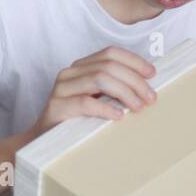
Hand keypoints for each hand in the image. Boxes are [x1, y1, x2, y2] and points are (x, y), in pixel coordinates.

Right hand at [26, 46, 156, 141]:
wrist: (42, 142)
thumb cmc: (75, 121)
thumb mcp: (97, 100)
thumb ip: (113, 90)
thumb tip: (146, 87)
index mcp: (81, 67)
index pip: (111, 53)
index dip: (134, 61)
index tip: (152, 74)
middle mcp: (70, 73)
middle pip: (109, 66)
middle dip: (135, 80)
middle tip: (150, 98)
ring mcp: (61, 88)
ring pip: (99, 79)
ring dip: (125, 92)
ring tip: (138, 107)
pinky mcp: (56, 107)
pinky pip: (85, 102)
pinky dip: (106, 108)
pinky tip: (119, 116)